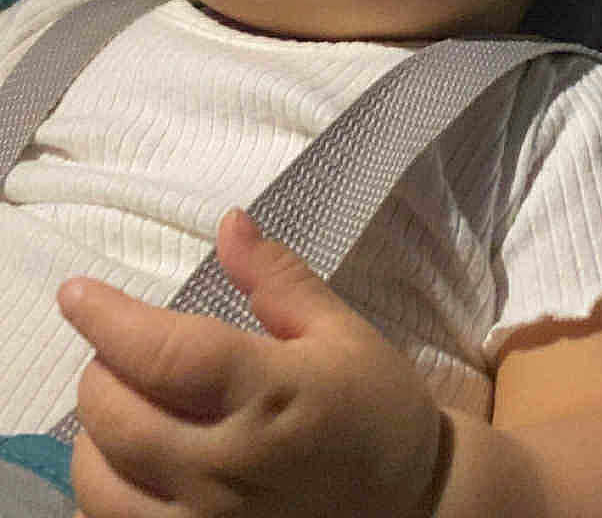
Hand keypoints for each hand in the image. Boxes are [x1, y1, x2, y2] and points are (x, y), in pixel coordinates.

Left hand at [58, 209, 443, 517]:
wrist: (413, 503)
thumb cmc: (375, 405)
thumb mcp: (340, 330)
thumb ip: (278, 278)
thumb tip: (228, 222)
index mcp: (273, 394)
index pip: (168, 355)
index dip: (111, 319)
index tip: (78, 292)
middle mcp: (229, 468)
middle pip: (116, 416)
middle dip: (103, 368)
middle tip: (127, 347)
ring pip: (100, 480)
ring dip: (97, 430)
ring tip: (130, 402)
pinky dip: (106, 485)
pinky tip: (134, 458)